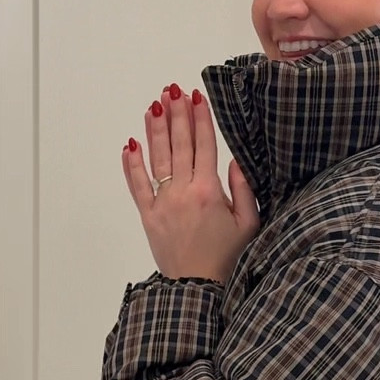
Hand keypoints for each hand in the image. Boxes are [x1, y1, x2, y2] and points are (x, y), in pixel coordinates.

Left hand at [123, 84, 259, 283]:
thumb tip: (235, 160)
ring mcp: (163, 202)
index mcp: (210, 191)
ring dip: (155, 130)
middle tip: (172, 90)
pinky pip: (137, 185)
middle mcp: (183, 192)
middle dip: (176, 114)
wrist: (199, 290)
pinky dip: (132, 164)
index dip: (200, 118)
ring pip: (157, 158)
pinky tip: (131, 143)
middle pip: (179, 144)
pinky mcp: (148, 216)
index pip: (204, 145)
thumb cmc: (229, 259)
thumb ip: (244, 190)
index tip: (196, 96)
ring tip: (154, 106)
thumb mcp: (248, 224)